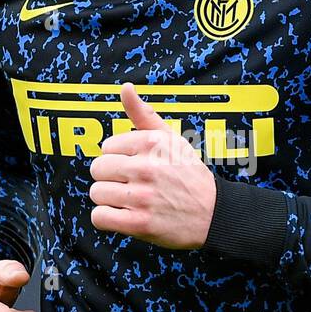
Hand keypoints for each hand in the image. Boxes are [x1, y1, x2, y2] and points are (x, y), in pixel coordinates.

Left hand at [88, 82, 216, 249]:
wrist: (214, 214)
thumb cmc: (189, 174)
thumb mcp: (171, 138)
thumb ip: (144, 114)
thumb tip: (125, 87)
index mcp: (152, 143)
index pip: (106, 147)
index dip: (119, 158)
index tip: (136, 166)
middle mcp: (146, 167)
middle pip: (97, 169)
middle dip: (110, 178)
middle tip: (131, 185)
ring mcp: (142, 197)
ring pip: (96, 193)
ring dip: (109, 199)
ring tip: (130, 201)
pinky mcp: (139, 224)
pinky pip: (99, 217)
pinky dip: (107, 219)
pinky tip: (123, 216)